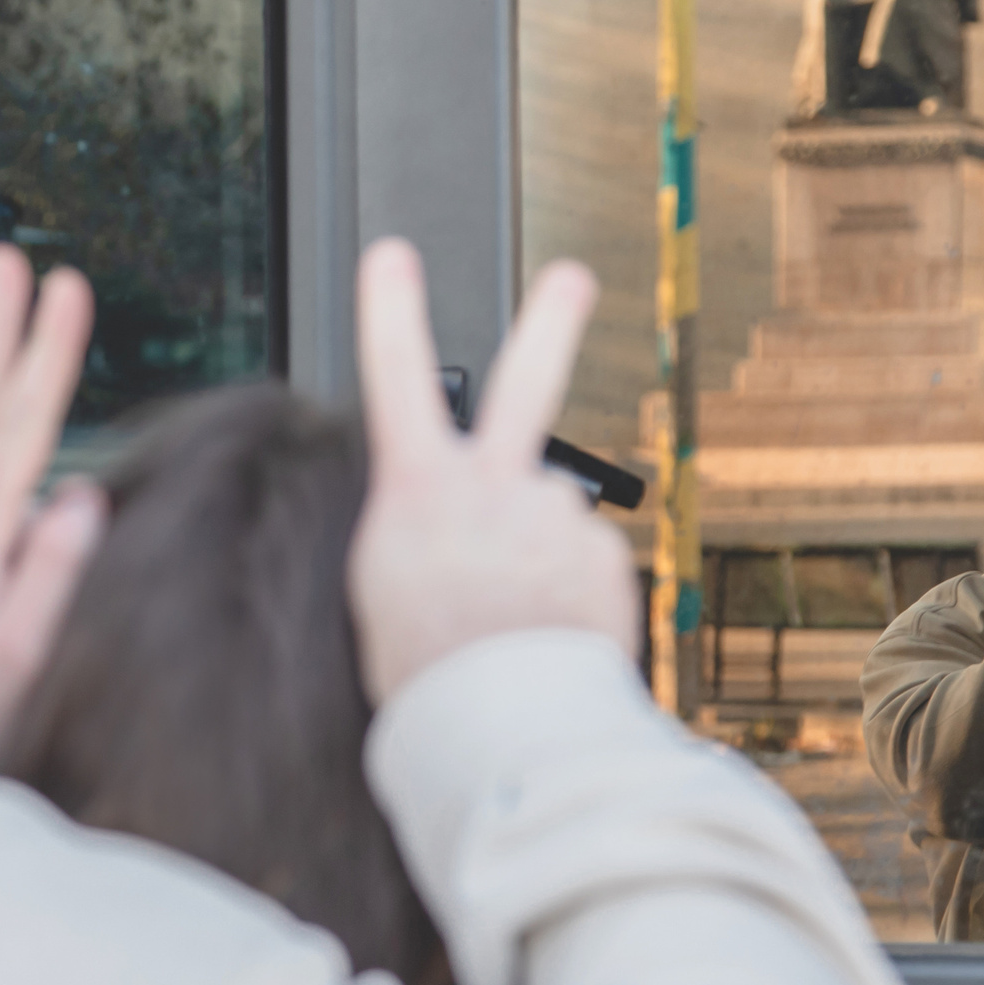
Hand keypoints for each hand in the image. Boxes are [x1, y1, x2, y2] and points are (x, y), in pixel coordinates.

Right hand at [347, 239, 635, 702]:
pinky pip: (583, 566)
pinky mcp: (603, 555)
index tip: (394, 256)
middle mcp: (494, 486)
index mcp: (419, 491)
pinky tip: (547, 635)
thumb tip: (449, 514)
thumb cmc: (427, 673)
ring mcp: (554, 517)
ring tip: (516, 619)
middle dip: (551, 322)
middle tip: (573, 279)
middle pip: (529, 379)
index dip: (393, 310)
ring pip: (550, 515)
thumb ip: (416, 528)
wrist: (499, 728)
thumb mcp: (380, 590)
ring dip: (540, 552)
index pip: (396, 377)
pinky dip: (569, 595)